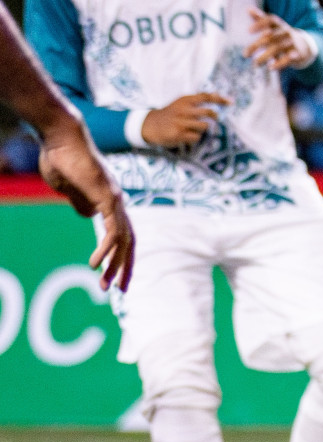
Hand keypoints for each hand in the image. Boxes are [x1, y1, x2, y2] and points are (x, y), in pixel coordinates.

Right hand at [36, 123, 133, 291]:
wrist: (59, 136)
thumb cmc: (60, 156)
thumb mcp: (68, 187)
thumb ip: (79, 201)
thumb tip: (87, 215)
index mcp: (110, 202)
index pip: (123, 235)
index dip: (120, 256)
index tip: (115, 275)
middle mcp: (118, 203)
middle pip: (129, 243)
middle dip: (125, 268)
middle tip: (120, 291)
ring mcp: (116, 200)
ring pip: (123, 241)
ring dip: (115, 266)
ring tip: (106, 285)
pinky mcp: (108, 198)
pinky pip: (112, 231)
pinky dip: (105, 249)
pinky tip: (96, 264)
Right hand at [142, 93, 228, 146]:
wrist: (151, 125)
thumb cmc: (171, 114)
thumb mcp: (181, 103)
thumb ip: (197, 100)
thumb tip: (217, 95)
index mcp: (184, 100)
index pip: (205, 97)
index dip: (220, 99)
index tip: (231, 102)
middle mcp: (183, 110)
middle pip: (209, 113)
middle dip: (214, 116)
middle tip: (214, 118)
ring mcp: (181, 123)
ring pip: (204, 126)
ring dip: (203, 129)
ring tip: (193, 127)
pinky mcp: (179, 134)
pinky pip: (197, 137)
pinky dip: (195, 137)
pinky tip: (186, 135)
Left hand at [244, 10, 317, 71]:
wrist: (303, 46)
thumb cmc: (282, 35)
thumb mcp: (273, 26)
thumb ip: (261, 19)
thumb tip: (248, 10)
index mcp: (279, 24)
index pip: (270, 20)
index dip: (260, 24)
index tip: (248, 31)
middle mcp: (286, 32)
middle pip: (270, 37)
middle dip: (256, 46)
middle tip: (245, 54)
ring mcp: (292, 43)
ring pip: (276, 49)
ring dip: (264, 56)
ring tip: (256, 64)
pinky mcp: (297, 54)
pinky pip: (288, 59)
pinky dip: (279, 63)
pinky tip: (271, 67)